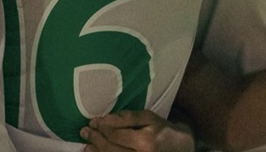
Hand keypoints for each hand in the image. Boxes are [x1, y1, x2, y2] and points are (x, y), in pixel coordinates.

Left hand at [81, 110, 195, 151]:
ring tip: (87, 146)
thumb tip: (105, 118)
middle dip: (95, 140)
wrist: (180, 148)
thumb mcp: (148, 117)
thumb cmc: (162, 129)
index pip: (115, 135)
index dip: (101, 128)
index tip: (92, 121)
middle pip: (110, 150)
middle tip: (84, 132)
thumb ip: (127, 118)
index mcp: (144, 142)